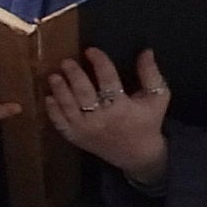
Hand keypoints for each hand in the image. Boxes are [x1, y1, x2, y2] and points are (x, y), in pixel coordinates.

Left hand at [46, 46, 171, 190]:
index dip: (99, 62)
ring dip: (60, 90)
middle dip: (74, 76)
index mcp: (122, 107)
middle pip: (84, 93)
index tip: (90, 50)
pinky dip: (53, 111)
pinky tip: (49, 98)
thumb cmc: (148, 122)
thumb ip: (151, 74)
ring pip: (69, 107)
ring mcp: (86, 129)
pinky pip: (61, 124)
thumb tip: (146, 51)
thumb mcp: (157, 98)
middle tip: (66, 62)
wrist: (137, 155)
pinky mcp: (76, 138)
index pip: (108, 80)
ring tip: (54, 76)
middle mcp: (102, 118)